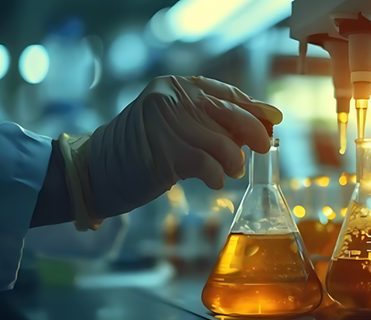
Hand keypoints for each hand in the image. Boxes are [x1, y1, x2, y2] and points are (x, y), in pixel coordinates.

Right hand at [63, 75, 281, 222]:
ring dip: (233, 161)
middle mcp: (171, 97)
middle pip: (228, 113)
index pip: (225, 94)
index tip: (274, 120)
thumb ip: (208, 123)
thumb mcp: (176, 128)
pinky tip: (214, 180)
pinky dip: (216, 175)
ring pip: (221, 142)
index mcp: (175, 86)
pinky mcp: (164, 151)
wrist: (97, 171)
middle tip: (264, 148)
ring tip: (230, 171)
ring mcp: (166, 122)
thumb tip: (257, 128)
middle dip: (253, 132)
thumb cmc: (141, 151)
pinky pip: (206, 164)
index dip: (254, 108)